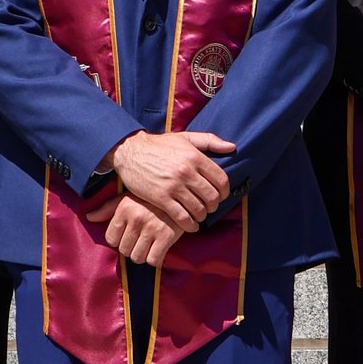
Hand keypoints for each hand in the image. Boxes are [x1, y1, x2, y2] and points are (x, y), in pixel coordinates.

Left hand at [100, 194, 180, 267]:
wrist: (182, 195)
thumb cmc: (151, 199)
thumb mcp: (128, 198)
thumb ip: (108, 209)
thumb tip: (89, 217)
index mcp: (124, 208)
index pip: (111, 239)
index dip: (119, 240)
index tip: (129, 235)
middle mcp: (136, 218)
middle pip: (124, 250)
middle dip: (132, 248)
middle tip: (141, 240)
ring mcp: (152, 228)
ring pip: (137, 257)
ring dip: (143, 255)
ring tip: (149, 245)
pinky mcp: (167, 236)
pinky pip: (153, 260)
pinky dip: (156, 258)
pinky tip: (159, 248)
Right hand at [109, 126, 235, 232]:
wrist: (130, 151)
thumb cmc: (159, 145)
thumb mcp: (185, 138)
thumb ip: (210, 141)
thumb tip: (232, 147)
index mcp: (195, 157)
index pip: (221, 180)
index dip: (224, 192)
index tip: (220, 196)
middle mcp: (187, 172)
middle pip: (212, 197)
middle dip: (214, 206)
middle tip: (209, 207)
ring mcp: (174, 186)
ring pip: (199, 209)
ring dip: (202, 216)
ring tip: (199, 215)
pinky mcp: (161, 198)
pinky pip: (182, 217)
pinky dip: (190, 225)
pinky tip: (190, 225)